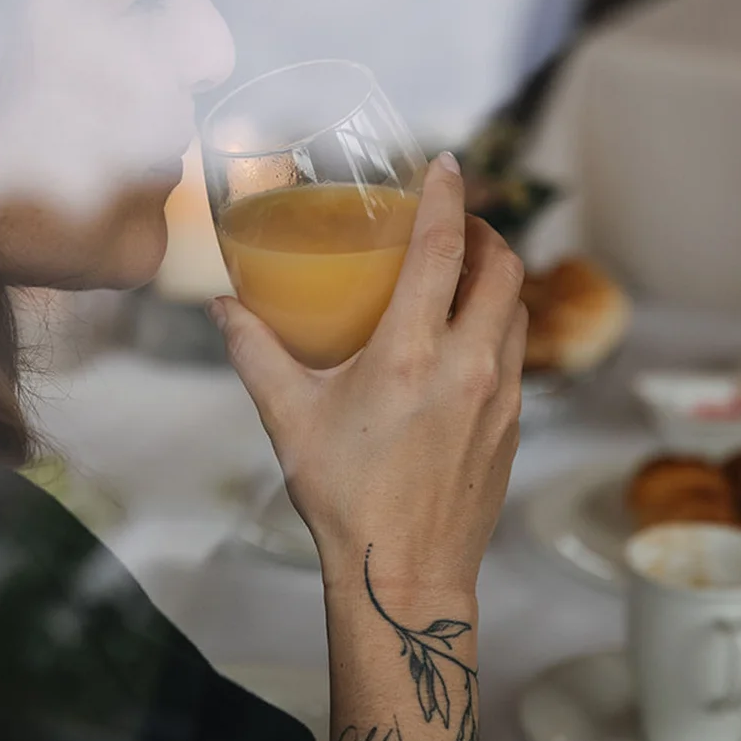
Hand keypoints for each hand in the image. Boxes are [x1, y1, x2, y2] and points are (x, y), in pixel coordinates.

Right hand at [210, 153, 525, 593]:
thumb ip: (255, 353)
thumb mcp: (289, 420)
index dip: (449, 197)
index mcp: (412, 355)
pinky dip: (500, 325)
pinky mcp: (513, 424)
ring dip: (498, 279)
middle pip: (503, 268)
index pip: (444, 250)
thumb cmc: (345, 500)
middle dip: (487, 232)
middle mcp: (468, 366)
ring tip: (465, 272)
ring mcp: (500, 396)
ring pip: (518, 310)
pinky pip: (518, 353)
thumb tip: (222, 307)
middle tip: (458, 222)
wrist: (404, 576)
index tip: (447, 165)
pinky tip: (468, 337)